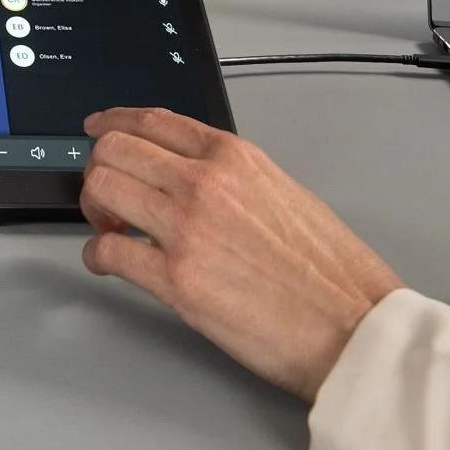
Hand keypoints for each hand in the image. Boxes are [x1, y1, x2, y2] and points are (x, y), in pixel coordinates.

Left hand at [79, 107, 402, 400]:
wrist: (355, 328)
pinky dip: (97, 256)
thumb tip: (190, 174)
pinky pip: (107, 252)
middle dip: (100, 170)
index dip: (113, 122)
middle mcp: (204, 183)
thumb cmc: (333, 274)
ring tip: (111, 230)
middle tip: (106, 196)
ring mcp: (186, 228)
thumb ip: (232, 176)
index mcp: (234, 158)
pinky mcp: (175, 279)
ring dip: (95, 210)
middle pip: (115, 149)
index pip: (152, 120)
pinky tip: (109, 263)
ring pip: (103, 189)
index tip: (98, 128)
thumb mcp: (283, 192)